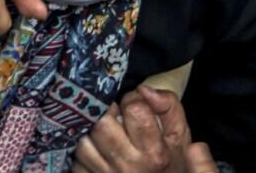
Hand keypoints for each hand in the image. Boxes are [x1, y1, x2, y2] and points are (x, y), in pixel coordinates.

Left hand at [74, 86, 211, 172]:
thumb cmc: (170, 161)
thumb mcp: (179, 135)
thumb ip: (169, 106)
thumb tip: (143, 90)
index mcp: (154, 152)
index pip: (133, 109)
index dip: (132, 99)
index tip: (134, 103)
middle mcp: (129, 165)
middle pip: (101, 124)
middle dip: (106, 112)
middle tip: (114, 112)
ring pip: (84, 141)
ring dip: (92, 131)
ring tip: (105, 131)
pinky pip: (76, 160)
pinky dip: (85, 151)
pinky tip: (98, 150)